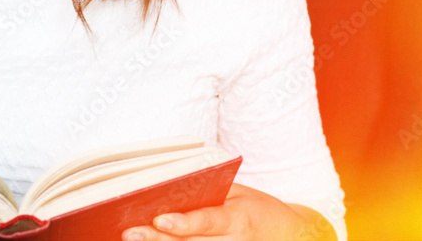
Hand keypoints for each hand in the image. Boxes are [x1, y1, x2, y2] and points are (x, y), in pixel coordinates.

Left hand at [120, 183, 336, 240]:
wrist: (291, 236)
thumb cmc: (259, 209)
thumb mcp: (240, 194)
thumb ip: (209, 193)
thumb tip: (170, 187)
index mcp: (238, 218)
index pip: (207, 221)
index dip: (183, 224)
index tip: (160, 220)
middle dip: (157, 240)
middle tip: (129, 233)